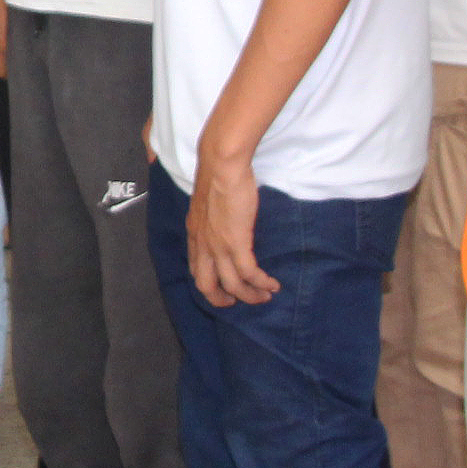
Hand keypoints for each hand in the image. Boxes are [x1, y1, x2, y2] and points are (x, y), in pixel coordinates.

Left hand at [185, 139, 277, 308]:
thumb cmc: (217, 177)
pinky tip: (272, 284)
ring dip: (250, 296)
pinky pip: (249, 273)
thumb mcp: (207, 205)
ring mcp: (218, 246)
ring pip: (232, 285)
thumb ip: (211, 220)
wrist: (221, 165)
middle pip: (207, 287)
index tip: (224, 290)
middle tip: (240, 301)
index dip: (209, 286)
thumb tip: (223, 225)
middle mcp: (202, 246)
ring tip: (265, 296)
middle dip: (224, 300)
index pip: (196, 272)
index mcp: (194, 237)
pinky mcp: (236, 242)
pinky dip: (261, 283)